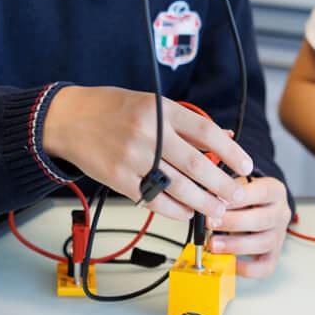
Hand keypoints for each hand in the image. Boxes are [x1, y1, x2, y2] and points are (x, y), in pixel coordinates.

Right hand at [42, 85, 252, 221]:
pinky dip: (175, 210)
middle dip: (222, 185)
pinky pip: (154, 200)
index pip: (206, 132)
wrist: (68, 118)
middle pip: (197, 165)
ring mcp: (133, 157)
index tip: (246, 166)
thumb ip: (186, 121)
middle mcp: (149, 133)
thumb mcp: (151, 103)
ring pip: (178, 187)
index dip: (231, 152)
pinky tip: (187, 212)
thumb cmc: (111, 108)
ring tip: (218, 210)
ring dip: (203, 203)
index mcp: (161, 109)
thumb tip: (225, 136)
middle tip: (236, 195)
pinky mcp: (119, 178)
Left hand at [206, 176, 290, 278]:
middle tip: (211, 224)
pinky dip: (246, 268)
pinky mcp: (274, 255)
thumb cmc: (245, 197)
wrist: (260, 208)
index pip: (262, 192)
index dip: (240, 198)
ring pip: (263, 243)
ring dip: (235, 245)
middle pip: (262, 220)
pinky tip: (228, 262)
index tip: (218, 202)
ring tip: (214, 245)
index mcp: (275, 191)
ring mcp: (279, 236)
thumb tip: (205, 198)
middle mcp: (281, 214)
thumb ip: (226, 191)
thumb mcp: (239, 185)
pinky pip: (265, 267)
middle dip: (233, 223)